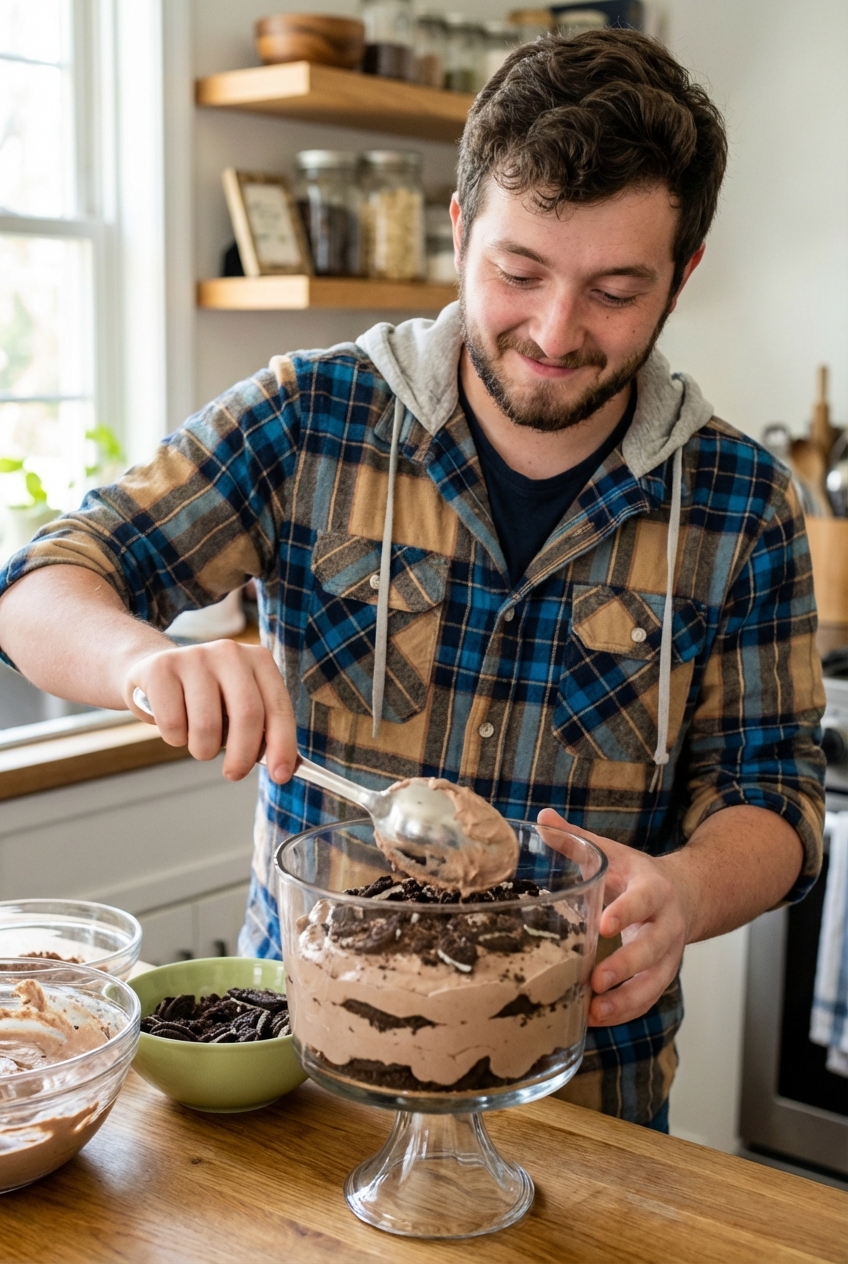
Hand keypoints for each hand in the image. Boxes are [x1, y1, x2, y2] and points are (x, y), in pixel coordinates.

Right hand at [124, 640, 296, 783]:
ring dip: (203, 750)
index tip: (281, 775)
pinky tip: (176, 723)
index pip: (278, 707)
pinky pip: (173, 724)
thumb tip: (279, 767)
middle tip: (234, 773)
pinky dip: (175, 738)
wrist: (158, 670)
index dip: (282, 744)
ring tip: (199, 742)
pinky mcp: (161, 668)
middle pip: (247, 714)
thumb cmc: (207, 696)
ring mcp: (194, 657)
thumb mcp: (239, 703)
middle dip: (243, 756)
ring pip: (207, 726)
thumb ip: (261, 728)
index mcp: (258, 660)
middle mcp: (230, 653)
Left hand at [537, 808, 696, 1026]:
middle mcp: (667, 923)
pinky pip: (650, 997)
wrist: (686, 894)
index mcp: (653, 888)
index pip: (643, 900)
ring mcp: (669, 953)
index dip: (626, 912)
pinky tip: (596, 1019)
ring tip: (595, 1011)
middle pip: (653, 947)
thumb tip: (541, 818)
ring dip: (627, 1000)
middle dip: (626, 966)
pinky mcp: (663, 974)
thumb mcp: (612, 853)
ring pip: (656, 981)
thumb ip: (576, 838)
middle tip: (596, 980)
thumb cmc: (636, 874)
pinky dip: (626, 1011)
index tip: (604, 925)